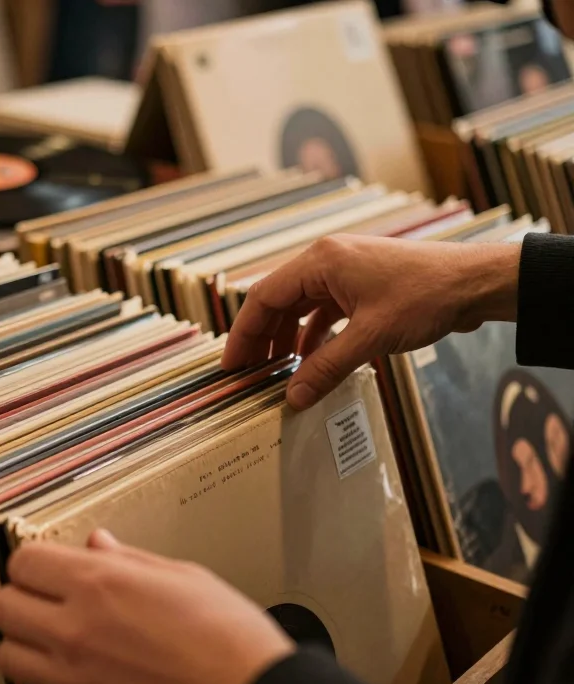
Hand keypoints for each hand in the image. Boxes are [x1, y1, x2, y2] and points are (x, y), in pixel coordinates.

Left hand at [0, 530, 293, 683]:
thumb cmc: (230, 641)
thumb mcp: (183, 576)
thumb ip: (129, 559)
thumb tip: (99, 544)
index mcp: (100, 583)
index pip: (23, 561)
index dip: (34, 563)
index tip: (46, 569)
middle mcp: (76, 629)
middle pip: (3, 605)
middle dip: (21, 599)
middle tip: (45, 602)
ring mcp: (74, 679)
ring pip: (8, 655)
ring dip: (26, 645)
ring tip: (55, 642)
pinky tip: (73, 679)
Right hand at [222, 234, 520, 409]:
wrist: (475, 283)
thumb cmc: (427, 296)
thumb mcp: (371, 337)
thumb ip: (326, 368)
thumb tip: (294, 397)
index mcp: (320, 261)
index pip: (263, 297)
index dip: (243, 333)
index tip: (231, 365)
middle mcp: (327, 261)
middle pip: (278, 302)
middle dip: (261, 338)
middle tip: (247, 373)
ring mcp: (344, 273)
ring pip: (300, 307)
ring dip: (286, 338)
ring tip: (276, 371)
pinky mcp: (361, 287)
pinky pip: (323, 312)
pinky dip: (312, 336)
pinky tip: (309, 360)